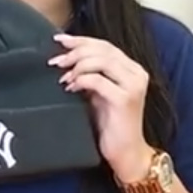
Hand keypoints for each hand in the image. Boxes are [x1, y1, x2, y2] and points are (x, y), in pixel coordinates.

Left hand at [49, 34, 152, 179]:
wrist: (125, 153)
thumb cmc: (109, 124)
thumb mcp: (98, 93)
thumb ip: (89, 74)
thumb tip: (64, 57)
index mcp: (131, 68)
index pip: (105, 45)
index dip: (80, 40)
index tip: (58, 39)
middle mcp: (136, 73)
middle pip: (103, 49)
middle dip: (75, 51)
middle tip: (56, 61)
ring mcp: (133, 85)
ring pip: (101, 61)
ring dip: (77, 66)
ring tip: (63, 78)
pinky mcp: (125, 99)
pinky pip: (98, 80)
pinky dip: (81, 80)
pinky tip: (71, 89)